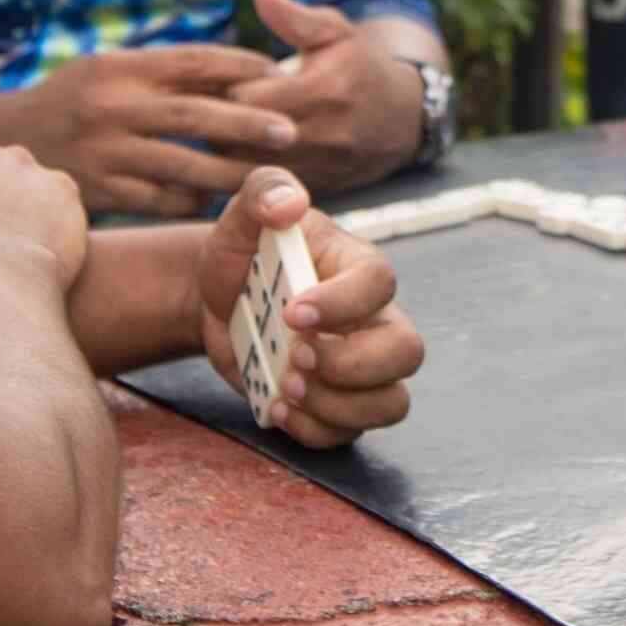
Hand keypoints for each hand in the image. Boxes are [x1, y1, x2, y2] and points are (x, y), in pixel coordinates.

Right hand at [9, 40, 299, 216]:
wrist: (9, 138)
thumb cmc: (75, 99)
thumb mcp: (109, 70)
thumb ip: (162, 72)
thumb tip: (239, 73)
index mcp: (120, 68)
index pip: (193, 61)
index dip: (242, 67)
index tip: (279, 75)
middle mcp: (113, 107)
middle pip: (195, 114)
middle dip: (248, 123)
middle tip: (291, 131)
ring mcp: (105, 152)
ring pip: (182, 166)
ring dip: (228, 171)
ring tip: (263, 174)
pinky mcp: (99, 191)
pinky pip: (158, 201)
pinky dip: (190, 200)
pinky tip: (213, 198)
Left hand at [197, 171, 424, 451]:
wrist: (218, 306)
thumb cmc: (243, 257)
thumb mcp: (242, 217)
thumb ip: (264, 191)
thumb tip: (287, 202)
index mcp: (357, 267)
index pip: (380, 284)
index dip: (343, 304)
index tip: (292, 314)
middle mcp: (373, 320)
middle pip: (407, 351)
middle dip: (352, 366)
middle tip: (297, 358)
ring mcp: (362, 368)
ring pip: (391, 402)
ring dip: (336, 406)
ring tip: (286, 387)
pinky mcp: (339, 405)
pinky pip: (350, 434)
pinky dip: (312, 430)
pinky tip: (276, 407)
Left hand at [230, 0, 426, 185]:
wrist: (401, 118)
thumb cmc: (358, 66)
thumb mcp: (333, 31)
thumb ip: (293, 15)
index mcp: (324, 91)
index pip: (248, 99)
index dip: (226, 89)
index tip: (216, 79)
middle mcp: (322, 136)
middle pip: (243, 139)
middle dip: (218, 124)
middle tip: (203, 108)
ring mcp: (318, 169)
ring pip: (248, 171)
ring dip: (224, 153)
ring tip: (213, 130)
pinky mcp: (313, 189)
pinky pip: (263, 191)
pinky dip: (240, 175)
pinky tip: (230, 156)